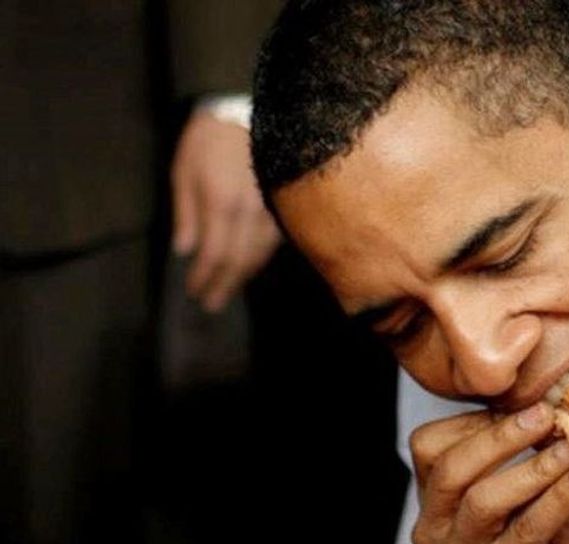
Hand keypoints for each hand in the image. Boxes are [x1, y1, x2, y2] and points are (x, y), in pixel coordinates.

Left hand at [171, 110, 281, 312]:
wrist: (246, 111)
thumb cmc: (208, 140)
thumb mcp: (184, 172)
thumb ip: (186, 213)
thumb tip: (185, 250)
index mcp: (221, 202)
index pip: (214, 254)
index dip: (203, 277)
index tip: (192, 292)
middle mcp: (249, 211)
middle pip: (239, 261)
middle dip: (223, 285)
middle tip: (210, 305)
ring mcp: (270, 210)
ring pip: (259, 255)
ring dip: (241, 277)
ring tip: (226, 292)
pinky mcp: (282, 206)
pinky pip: (271, 243)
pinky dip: (257, 260)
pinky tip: (247, 268)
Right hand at [409, 403, 568, 543]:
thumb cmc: (543, 541)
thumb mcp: (533, 484)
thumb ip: (532, 448)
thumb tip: (551, 403)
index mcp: (433, 498)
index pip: (428, 444)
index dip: (476, 418)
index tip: (525, 403)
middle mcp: (432, 529)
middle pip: (449, 468)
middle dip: (500, 436)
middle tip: (545, 416)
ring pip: (482, 500)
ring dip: (531, 468)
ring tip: (568, 449)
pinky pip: (525, 531)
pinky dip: (556, 499)